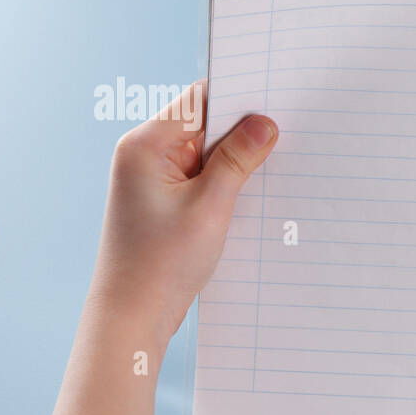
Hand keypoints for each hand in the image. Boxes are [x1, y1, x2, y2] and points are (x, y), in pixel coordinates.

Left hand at [89, 80, 277, 340]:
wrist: (132, 315)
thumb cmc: (162, 263)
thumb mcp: (210, 206)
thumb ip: (238, 159)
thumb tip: (264, 123)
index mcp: (145, 145)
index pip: (198, 102)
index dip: (238, 99)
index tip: (277, 101)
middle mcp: (143, 155)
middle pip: (202, 125)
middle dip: (241, 132)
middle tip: (283, 137)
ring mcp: (151, 179)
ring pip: (204, 153)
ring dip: (235, 161)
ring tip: (270, 169)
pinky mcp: (161, 201)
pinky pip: (199, 177)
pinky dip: (224, 182)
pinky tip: (248, 193)